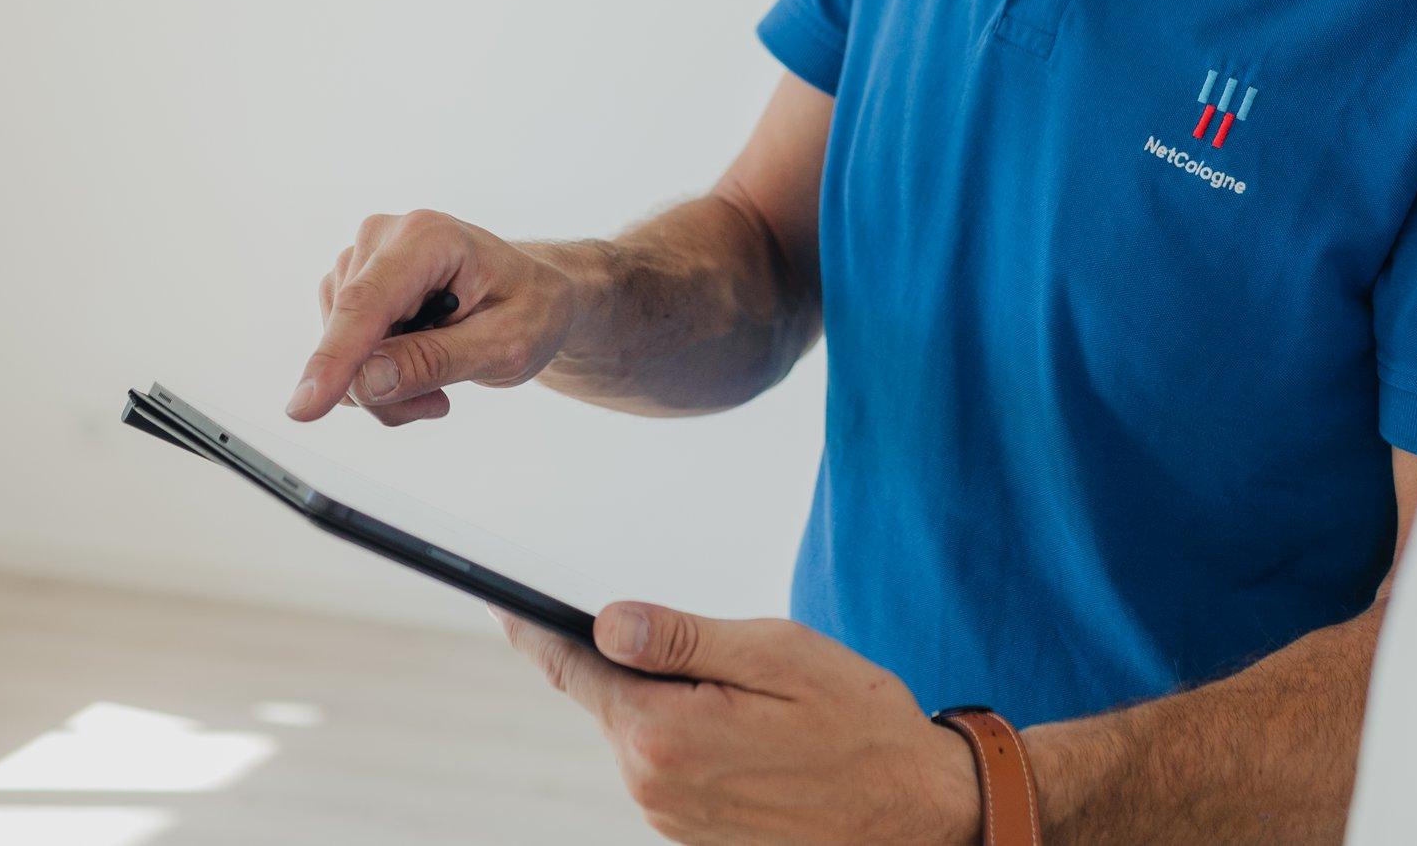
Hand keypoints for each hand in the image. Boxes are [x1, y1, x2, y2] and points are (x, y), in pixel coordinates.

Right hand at [288, 211, 581, 425]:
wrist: (532, 295)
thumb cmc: (529, 309)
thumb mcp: (505, 345)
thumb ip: (436, 361)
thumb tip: (367, 381)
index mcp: (427, 237)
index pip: (366, 303)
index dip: (335, 358)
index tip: (304, 407)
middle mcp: (383, 237)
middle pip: (350, 335)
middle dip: (385, 388)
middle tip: (440, 400)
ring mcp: (362, 260)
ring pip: (340, 351)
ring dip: (383, 386)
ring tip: (438, 377)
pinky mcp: (351, 286)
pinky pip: (341, 351)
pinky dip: (375, 377)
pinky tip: (416, 368)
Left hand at [498, 600, 979, 845]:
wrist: (918, 813)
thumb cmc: (859, 725)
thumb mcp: (775, 655)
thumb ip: (682, 638)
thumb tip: (606, 621)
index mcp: (663, 737)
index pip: (573, 668)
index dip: (534, 626)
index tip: (497, 595)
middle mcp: (652, 787)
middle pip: (608, 696)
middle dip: (631, 655)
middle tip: (694, 631)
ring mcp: (670, 816)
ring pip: (638, 728)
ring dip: (667, 695)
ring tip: (746, 688)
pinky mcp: (693, 830)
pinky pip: (667, 760)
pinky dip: (687, 728)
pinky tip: (746, 722)